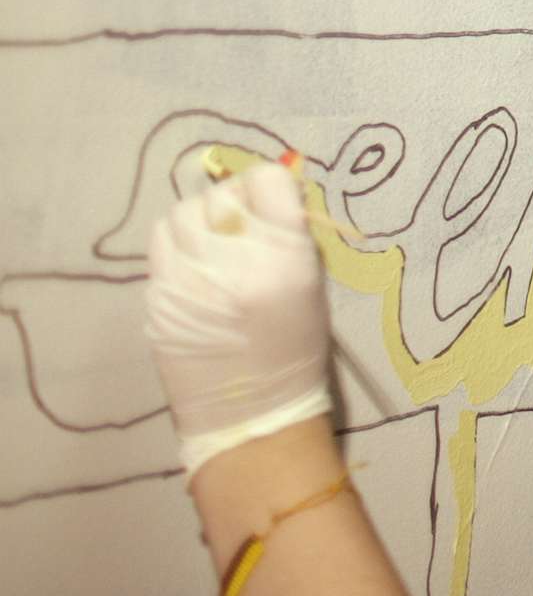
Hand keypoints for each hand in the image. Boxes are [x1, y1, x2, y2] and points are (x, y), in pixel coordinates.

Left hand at [145, 161, 334, 475]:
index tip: (268, 204)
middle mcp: (237, 264)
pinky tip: (194, 271)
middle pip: (219, 195)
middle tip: (238, 226)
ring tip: (210, 245)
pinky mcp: (158, 300)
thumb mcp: (312, 284)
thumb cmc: (295, 348)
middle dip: (230, 204)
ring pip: (179, 215)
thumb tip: (268, 191)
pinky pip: (160, 249)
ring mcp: (190, 282)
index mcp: (288, 258)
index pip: (266, 181)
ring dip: (197, 221)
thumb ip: (290, 234)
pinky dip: (178, 250)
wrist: (253, 414)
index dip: (266, 187)